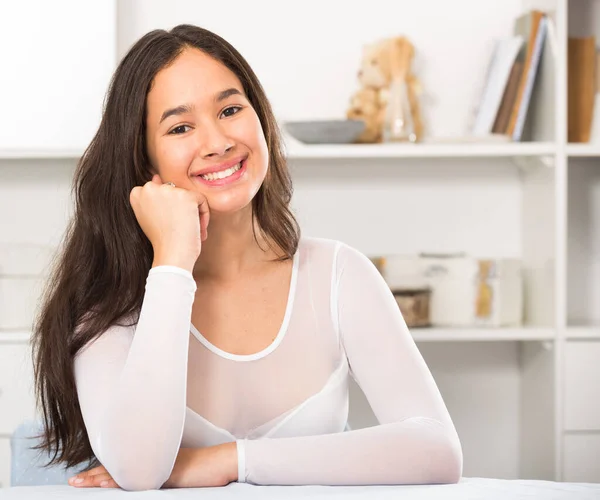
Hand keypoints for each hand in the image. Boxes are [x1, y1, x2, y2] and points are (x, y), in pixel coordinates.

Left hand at [68, 443, 237, 489]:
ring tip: (80, 484)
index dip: (104, 473)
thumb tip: (149, 486)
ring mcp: (160, 466)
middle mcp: (154, 461)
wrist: (226, 462)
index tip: (84, 479)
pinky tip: (107, 486)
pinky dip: (122, 482)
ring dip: (101, 478)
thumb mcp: (182, 477)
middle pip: (120, 468)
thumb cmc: (208, 470)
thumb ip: (164, 480)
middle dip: (95, 476)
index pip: (125, 467)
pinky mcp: (167, 473)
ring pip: (125, 472)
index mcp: (155, 462)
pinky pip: (140, 479)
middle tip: (72, 483)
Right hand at [130, 174, 209, 271]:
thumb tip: (156, 176)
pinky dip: (203, 216)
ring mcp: (167, 191)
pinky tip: (197, 229)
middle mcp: (149, 188)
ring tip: (187, 230)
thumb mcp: (151, 216)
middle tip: (178, 229)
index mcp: (137, 193)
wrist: (171, 255)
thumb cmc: (162, 241)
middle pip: (175, 192)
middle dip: (180, 210)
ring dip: (192, 214)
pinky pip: (201, 200)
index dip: (168, 209)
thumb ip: (153, 196)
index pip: (160, 191)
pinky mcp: (186, 196)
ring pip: (188, 196)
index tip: (167, 225)